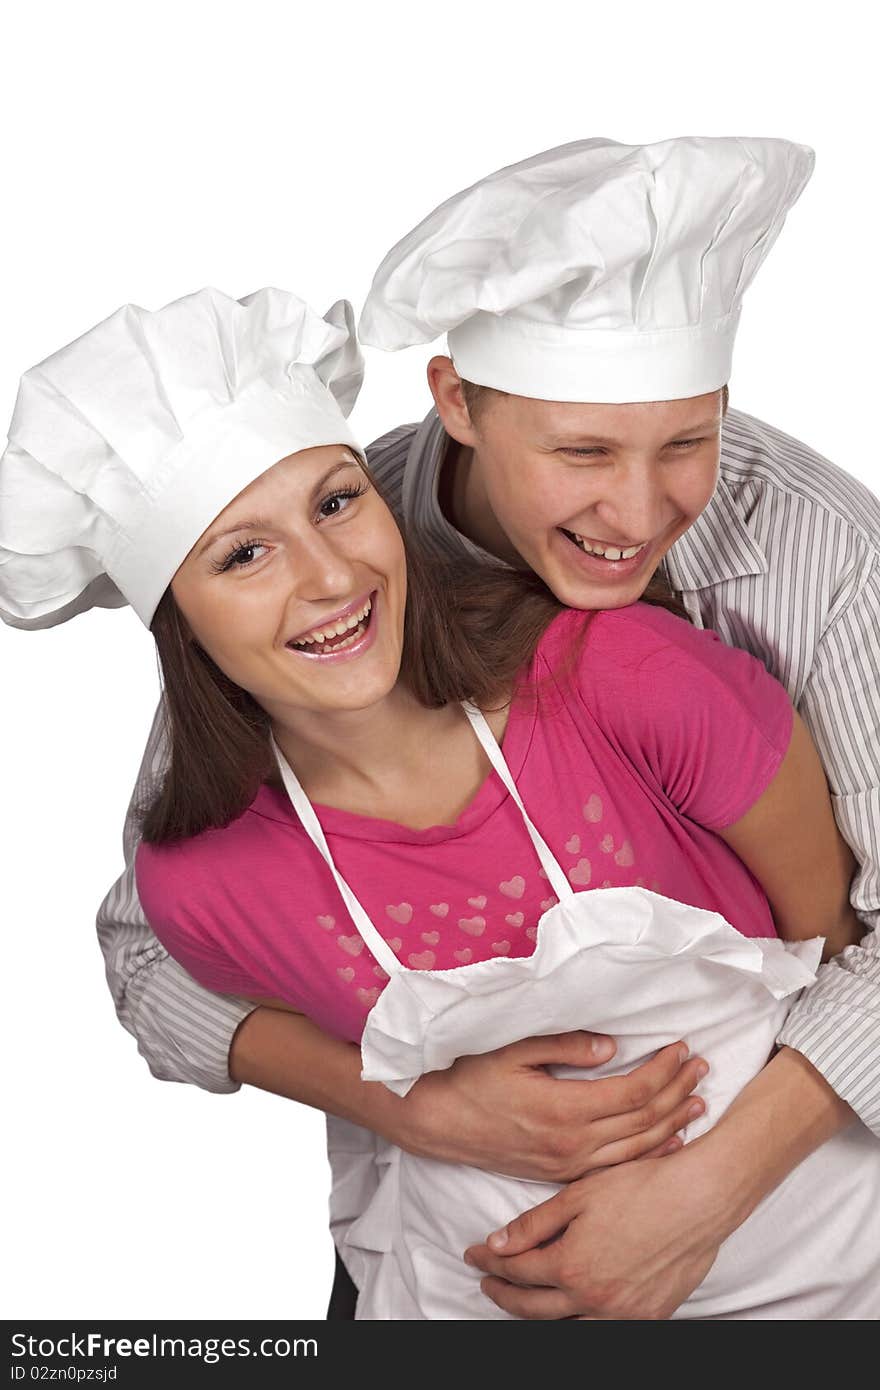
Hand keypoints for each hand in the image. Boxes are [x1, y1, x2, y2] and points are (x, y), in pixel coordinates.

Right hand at [396, 1033, 706, 1181]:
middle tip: (702, 1068)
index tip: (681, 1048)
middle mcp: (571, 1143)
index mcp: (564, 1109)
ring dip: (670, 1125)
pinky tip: (664, 1142)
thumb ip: (566, 1046)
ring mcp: (567, 1164)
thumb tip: (613, 1047)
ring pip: (635, 1149)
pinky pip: (615, 1167)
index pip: (633, 1091)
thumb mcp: (514, 1049)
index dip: (663, 1070)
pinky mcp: (559, 1174)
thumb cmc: (469, 1077)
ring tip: (697, 1104)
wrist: (435, 1120)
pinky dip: (646, 1153)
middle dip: (677, 1093)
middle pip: (642, 1121)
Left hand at [465, 1146, 722, 1318]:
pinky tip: (570, 1304)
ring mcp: (622, 1314)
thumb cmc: (643, 1187)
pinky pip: (601, 1327)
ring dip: (537, 1313)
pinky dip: (577, 1319)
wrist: (700, 1199)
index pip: (515, 1271)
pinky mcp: (648, 1316)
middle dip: (503, 1293)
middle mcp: (594, 1299)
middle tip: (487, 1280)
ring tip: (522, 1296)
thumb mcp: (579, 1195)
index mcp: (571, 1266)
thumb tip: (498, 1243)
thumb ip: (535, 1224)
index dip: (489, 1261)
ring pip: (565, 1325)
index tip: (474, 1254)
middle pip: (532, 1308)